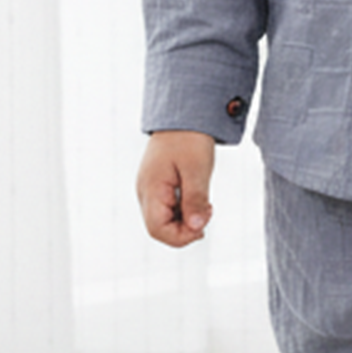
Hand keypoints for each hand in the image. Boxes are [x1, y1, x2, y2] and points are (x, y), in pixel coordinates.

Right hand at [137, 131, 216, 246]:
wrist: (182, 116)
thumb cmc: (189, 139)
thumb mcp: (197, 170)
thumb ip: (195, 200)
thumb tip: (197, 228)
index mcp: (151, 189)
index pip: (158, 230)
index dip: (181, 236)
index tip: (203, 224)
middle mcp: (145, 192)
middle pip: (160, 228)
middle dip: (185, 229)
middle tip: (207, 212)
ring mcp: (149, 190)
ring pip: (164, 220)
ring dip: (185, 220)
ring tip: (204, 203)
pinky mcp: (157, 186)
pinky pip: (167, 209)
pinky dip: (183, 210)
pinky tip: (196, 198)